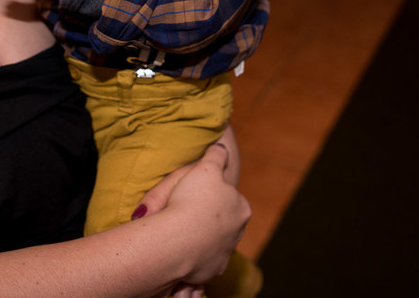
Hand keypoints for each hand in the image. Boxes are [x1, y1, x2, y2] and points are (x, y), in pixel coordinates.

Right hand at [137, 139, 249, 286]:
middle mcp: (238, 233)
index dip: (213, 194)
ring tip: (182, 232)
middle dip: (210, 218)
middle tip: (187, 211)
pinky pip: (202, 261)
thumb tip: (221, 146)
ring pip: (214, 242)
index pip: (230, 198)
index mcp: (241, 208)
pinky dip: (194, 255)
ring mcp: (225, 254)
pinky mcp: (210, 271)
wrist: (177, 240)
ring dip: (202, 237)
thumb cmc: (192, 200)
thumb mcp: (205, 167)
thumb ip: (216, 155)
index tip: (199, 193)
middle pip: (224, 222)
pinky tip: (180, 248)